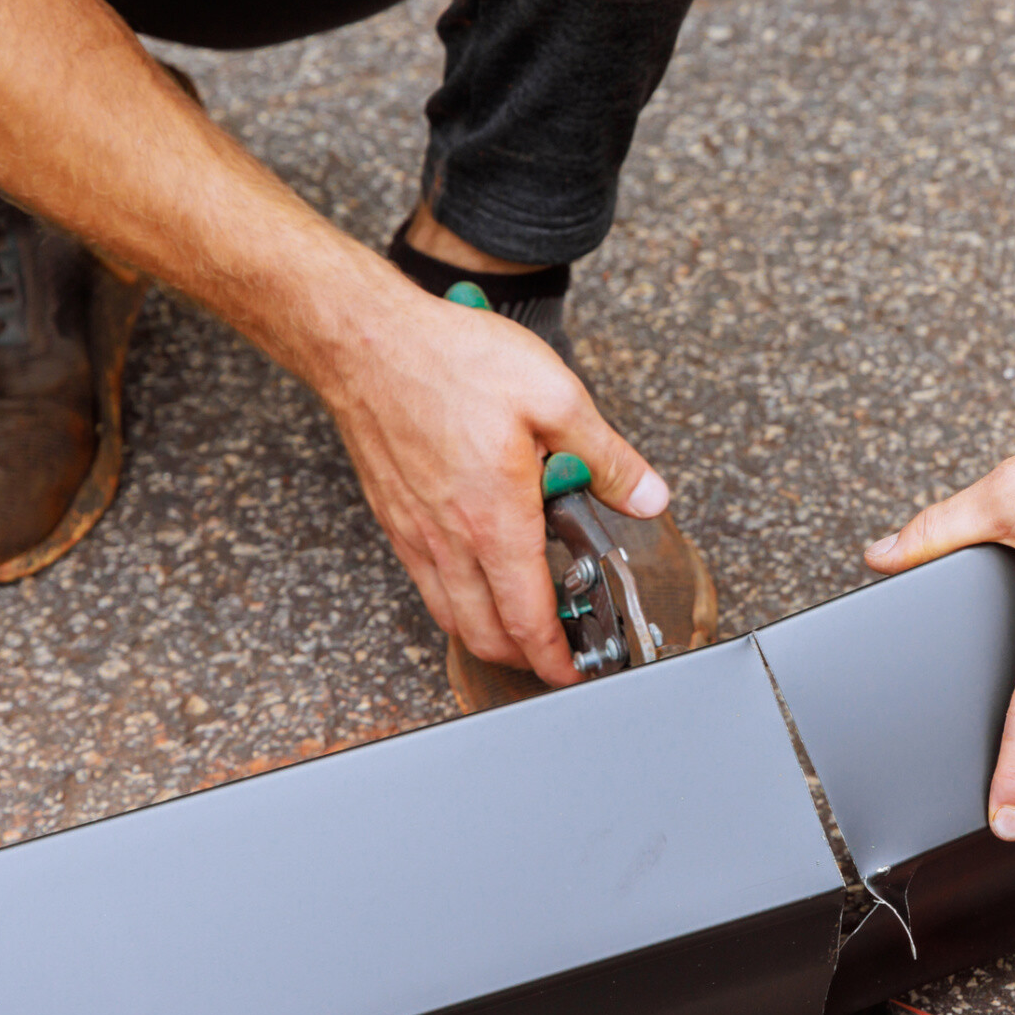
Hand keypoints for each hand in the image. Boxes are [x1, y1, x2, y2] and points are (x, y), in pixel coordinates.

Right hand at [308, 273, 667, 685]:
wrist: (365, 341)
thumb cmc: (451, 360)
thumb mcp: (554, 396)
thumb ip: (607, 456)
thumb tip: (648, 497)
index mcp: (496, 520)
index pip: (529, 619)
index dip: (555, 659)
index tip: (574, 672)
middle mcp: (450, 539)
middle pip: (486, 634)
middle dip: (525, 658)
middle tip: (558, 652)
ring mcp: (416, 533)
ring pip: (451, 616)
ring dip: (489, 633)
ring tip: (524, 621)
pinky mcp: (394, 517)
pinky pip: (426, 583)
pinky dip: (457, 601)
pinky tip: (478, 574)